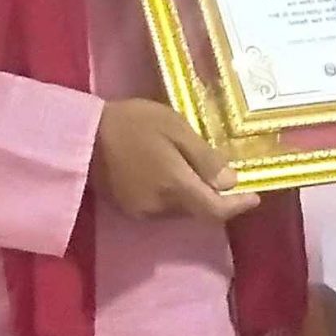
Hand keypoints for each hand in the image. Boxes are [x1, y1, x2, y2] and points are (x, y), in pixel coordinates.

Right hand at [89, 98, 258, 222]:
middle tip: (222, 174)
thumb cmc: (131, 123)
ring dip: (191, 195)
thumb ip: (204, 158)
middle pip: (198, 211)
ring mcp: (142, 212)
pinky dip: (172, 195)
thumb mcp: (174, 128)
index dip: (238, 207)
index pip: (216, 211)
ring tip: (190, 169)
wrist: (80, 134)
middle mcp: (160, 208)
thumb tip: (231, 182)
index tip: (254, 196)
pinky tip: (167, 174)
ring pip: (180, 210)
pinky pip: (161, 208)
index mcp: (175, 187)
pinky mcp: (127, 209)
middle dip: (213, 196)